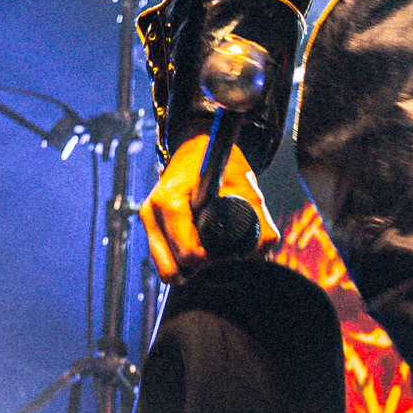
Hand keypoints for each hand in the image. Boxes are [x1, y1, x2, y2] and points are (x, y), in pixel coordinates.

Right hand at [139, 132, 278, 282]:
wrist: (199, 143)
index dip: (213, 258)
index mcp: (169, 200)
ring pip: (166, 269)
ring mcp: (148, 221)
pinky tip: (201, 246)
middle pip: (172, 268)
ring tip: (211, 248)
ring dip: (189, 268)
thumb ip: (259, 217)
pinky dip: (183, 261)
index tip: (230, 250)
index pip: (188, 253)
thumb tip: (264, 249)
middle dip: (200, 267)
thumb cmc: (220, 159)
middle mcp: (151, 213)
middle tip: (222, 251)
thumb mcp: (244, 183)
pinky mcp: (151, 227)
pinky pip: (165, 260)